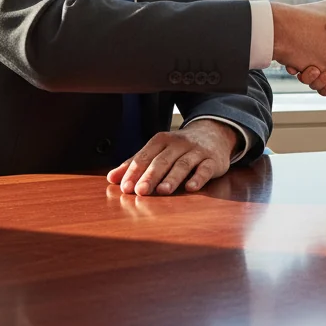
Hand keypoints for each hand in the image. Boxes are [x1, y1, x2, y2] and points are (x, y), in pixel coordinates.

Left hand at [106, 119, 238, 195]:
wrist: (214, 133)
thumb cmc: (180, 147)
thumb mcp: (158, 151)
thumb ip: (136, 163)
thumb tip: (112, 178)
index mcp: (162, 140)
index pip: (145, 155)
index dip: (135, 171)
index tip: (126, 187)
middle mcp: (179, 143)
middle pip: (163, 160)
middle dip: (151, 175)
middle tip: (140, 191)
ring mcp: (197, 151)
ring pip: (183, 164)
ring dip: (172, 177)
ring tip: (162, 191)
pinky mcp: (213, 160)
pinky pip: (206, 169)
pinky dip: (198, 178)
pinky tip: (190, 187)